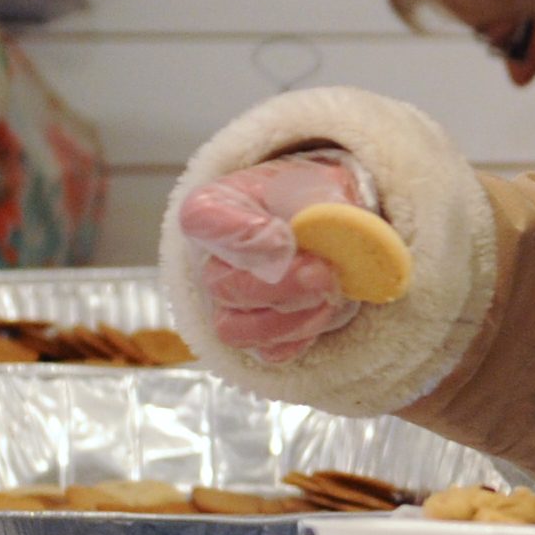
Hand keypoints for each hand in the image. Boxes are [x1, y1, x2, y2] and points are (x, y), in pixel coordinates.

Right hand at [176, 152, 374, 361]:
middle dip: (278, 285)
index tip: (283, 237)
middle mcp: (210, 259)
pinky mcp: (254, 337)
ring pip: (237, 328)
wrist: (333, 227)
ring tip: (331, 292)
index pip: (202, 219)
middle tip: (323, 273)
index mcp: (216, 207)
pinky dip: (301, 337)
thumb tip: (325, 227)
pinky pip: (267, 352)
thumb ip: (323, 200)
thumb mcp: (324, 181)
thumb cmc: (317, 200)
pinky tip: (325, 310)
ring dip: (290, 317)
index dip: (239, 234)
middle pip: (222, 284)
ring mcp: (226, 304)